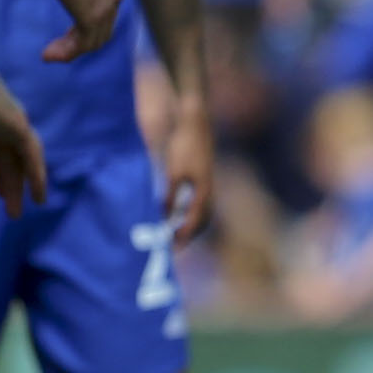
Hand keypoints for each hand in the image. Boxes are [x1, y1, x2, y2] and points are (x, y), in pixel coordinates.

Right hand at [0, 65, 47, 211]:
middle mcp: (3, 120)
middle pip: (11, 161)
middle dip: (11, 186)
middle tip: (14, 210)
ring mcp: (13, 122)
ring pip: (22, 162)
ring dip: (24, 187)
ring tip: (25, 211)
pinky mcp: (18, 125)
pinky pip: (32, 156)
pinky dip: (38, 176)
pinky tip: (40, 196)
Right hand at [37, 0, 126, 64]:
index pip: (105, 15)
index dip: (87, 27)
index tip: (66, 35)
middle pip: (102, 32)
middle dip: (79, 44)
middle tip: (57, 50)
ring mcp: (106, 7)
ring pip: (93, 42)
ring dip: (70, 52)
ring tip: (49, 55)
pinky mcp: (92, 15)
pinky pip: (82, 44)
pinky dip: (66, 53)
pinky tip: (48, 55)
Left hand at [162, 98, 216, 245]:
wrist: (194, 124)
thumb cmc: (183, 147)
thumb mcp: (173, 173)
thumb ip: (170, 197)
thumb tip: (165, 217)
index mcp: (202, 193)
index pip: (194, 223)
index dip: (183, 237)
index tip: (172, 249)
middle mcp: (207, 191)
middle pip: (202, 221)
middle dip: (190, 235)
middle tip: (174, 245)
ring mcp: (207, 184)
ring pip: (203, 212)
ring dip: (192, 224)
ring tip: (177, 232)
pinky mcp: (203, 177)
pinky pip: (200, 202)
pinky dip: (192, 212)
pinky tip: (180, 211)